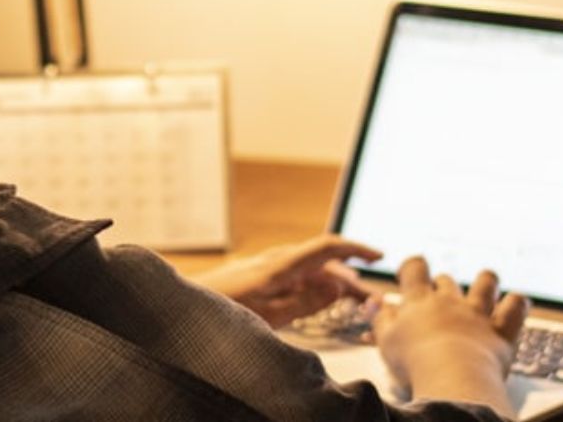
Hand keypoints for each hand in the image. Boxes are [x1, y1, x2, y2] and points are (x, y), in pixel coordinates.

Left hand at [195, 235, 382, 327]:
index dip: (356, 248)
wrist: (183, 307)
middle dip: (350, 276)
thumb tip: (337, 286)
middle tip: (372, 299)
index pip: (327, 246)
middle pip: (322, 261)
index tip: (380, 256)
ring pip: (309, 269)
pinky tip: (320, 299)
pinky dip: (314, 286)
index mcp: (281, 265)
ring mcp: (266, 266)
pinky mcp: (258, 276)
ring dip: (333, 283)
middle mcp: (275, 260)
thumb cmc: (222, 311)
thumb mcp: (269, 315)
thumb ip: (304, 302)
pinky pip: (295, 276)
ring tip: (353, 302)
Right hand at [374, 256, 528, 414]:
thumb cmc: (414, 362)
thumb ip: (379, 317)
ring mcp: (478, 313)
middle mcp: (449, 301)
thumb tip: (373, 300)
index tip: (409, 275)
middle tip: (437, 300)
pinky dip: (517, 302)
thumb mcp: (386, 340)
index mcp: (419, 300)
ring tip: (482, 286)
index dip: (413, 266)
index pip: (416, 267)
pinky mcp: (501, 329)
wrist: (452, 378)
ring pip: (485, 282)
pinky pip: (516, 305)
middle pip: (446, 280)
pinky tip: (515, 303)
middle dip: (441, 285)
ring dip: (484, 281)